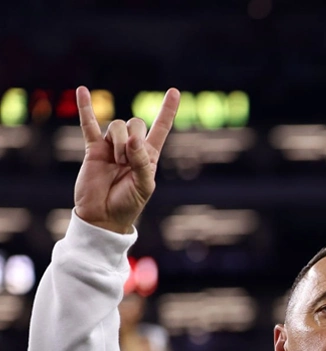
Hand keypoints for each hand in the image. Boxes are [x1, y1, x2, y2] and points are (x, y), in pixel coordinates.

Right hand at [74, 85, 179, 233]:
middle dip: (132, 140)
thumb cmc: (127, 204)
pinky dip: (85, 108)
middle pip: (135, 123)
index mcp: (148, 156)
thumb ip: (142, 162)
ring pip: (117, 126)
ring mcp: (112, 146)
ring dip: (118, 143)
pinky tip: (82, 90)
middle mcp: (131, 148)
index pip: (160, 128)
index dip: (167, 111)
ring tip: (115, 163)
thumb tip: (133, 138)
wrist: (103, 217)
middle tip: (126, 163)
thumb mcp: (143, 187)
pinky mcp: (94, 149)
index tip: (174, 92)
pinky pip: (89, 124)